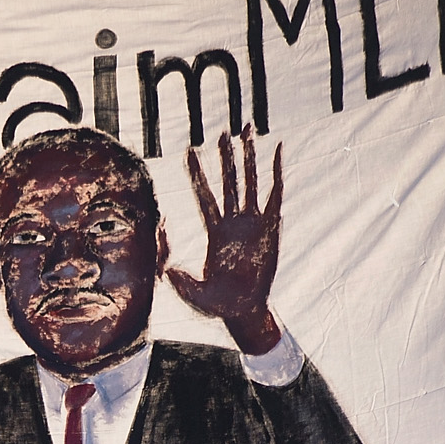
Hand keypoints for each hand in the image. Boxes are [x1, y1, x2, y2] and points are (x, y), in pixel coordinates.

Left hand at [162, 131, 284, 355]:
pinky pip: (275, 194)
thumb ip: (181, 283)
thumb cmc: (219, 305)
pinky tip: (276, 151)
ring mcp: (253, 223)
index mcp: (214, 233)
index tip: (189, 151)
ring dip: (249, 158)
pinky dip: (276, 172)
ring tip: (247, 131)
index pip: (204, 196)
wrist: (245, 311)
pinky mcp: (271, 228)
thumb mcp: (195, 295)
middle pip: (228, 182)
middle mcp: (233, 223)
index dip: (197, 174)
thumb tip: (167, 270)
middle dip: (225, 158)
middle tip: (221, 132)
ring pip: (250, 183)